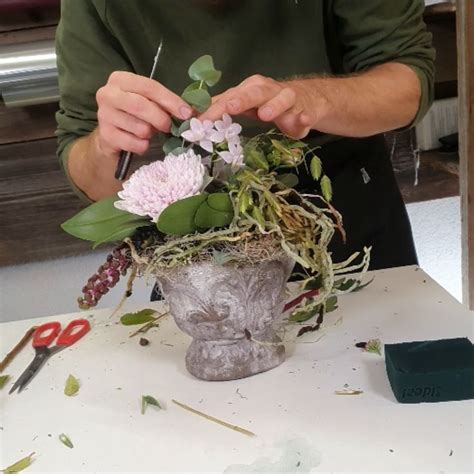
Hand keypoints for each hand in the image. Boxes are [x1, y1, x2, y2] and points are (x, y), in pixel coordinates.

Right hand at [94, 71, 192, 156]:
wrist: (111, 135)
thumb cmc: (134, 115)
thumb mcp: (148, 102)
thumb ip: (165, 103)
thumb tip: (190, 113)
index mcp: (121, 79)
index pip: (149, 87)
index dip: (171, 101)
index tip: (187, 113)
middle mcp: (108, 94)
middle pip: (141, 106)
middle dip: (161, 119)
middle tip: (168, 127)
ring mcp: (104, 115)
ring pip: (140, 127)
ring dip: (150, 133)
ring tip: (148, 132)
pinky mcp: (106, 135)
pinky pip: (135, 143)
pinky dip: (143, 146)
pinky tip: (140, 141)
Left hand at [199, 74, 328, 138]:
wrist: (307, 100)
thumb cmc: (270, 104)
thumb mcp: (246, 104)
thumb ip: (224, 109)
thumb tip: (196, 115)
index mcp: (250, 89)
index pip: (229, 98)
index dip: (214, 110)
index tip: (200, 122)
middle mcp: (268, 90)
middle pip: (254, 92)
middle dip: (241, 99)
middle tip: (229, 106)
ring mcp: (288, 98)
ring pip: (282, 98)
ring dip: (273, 106)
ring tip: (265, 115)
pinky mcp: (304, 111)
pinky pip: (305, 114)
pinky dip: (304, 117)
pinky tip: (303, 120)